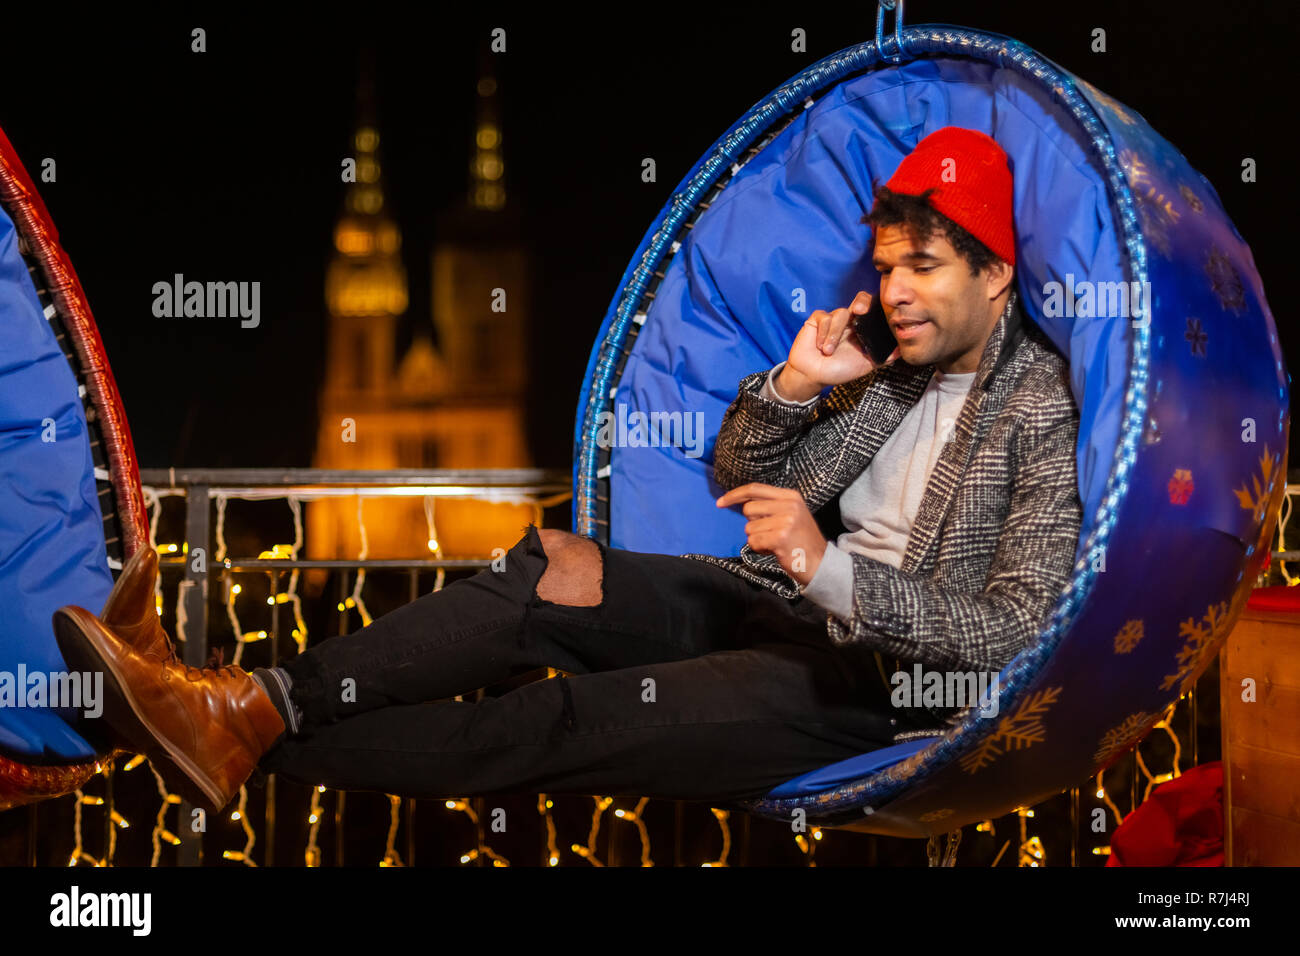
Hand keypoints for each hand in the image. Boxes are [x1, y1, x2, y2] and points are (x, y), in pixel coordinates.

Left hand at [715, 482, 825, 585]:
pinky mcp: (780, 538)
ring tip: (776, 543)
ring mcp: (785, 521)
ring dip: (758, 539)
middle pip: (748, 509)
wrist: (821, 563)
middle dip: (753, 524)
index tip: (720, 502)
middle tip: (771, 533)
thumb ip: (771, 506)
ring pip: (749, 528)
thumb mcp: (792, 515)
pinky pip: (753, 542)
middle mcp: (789, 505)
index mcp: (791, 496)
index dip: (735, 495)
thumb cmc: (801, 541)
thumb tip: (743, 503)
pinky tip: (775, 551)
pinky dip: (760, 549)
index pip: (755, 489)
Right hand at [777, 290, 899, 400]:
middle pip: (860, 300)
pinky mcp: (817, 320)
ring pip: (840, 314)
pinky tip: (819, 346)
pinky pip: (824, 318)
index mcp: (861, 330)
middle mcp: (849, 322)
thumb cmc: (837, 371)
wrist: (813, 376)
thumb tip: (900, 353)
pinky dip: (823, 334)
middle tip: (858, 311)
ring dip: (834, 335)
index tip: (874, 314)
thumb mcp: (864, 365)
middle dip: (862, 302)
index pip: (872, 311)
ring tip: (828, 352)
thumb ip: (882, 358)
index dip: (875, 307)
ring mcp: (833, 319)